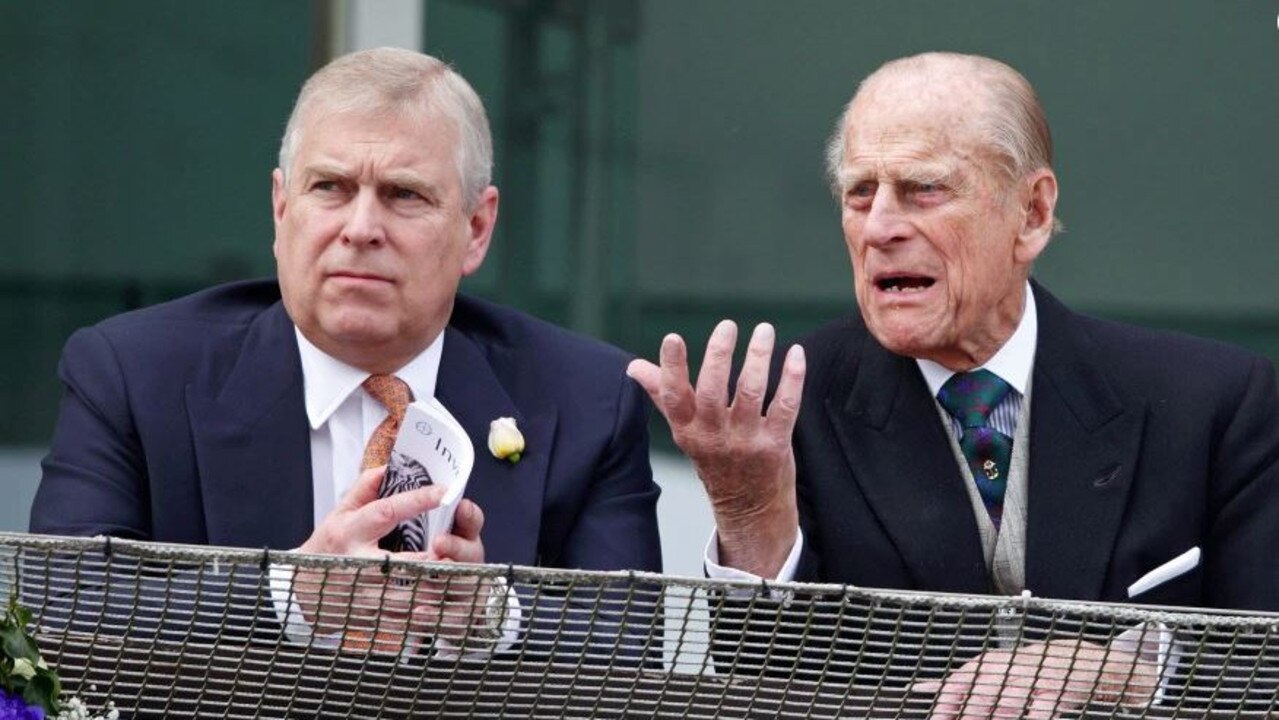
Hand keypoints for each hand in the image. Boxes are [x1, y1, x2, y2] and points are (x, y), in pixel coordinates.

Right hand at [291, 466, 491, 650]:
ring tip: (456, 578)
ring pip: (403, 595)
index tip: (444, 492)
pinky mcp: (368, 614)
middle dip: (430, 559)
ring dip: (431, 589)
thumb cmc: (328, 544)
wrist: (303, 588)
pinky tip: (439, 607)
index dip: (417, 501)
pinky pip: (400, 617)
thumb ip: (364, 488)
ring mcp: (361, 593)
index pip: (386, 512)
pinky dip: (421, 614)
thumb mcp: (340, 512)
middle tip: (456, 549)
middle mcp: (356, 563)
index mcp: (350, 532)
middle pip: (399, 562)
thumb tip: (389, 466)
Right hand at [627, 320, 805, 576]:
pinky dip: (793, 378)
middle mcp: (713, 436)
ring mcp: (745, 441)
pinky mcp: (775, 445)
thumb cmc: (715, 459)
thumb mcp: (684, 431)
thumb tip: (634, 367)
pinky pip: (786, 406)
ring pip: (751, 392)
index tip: (673, 337)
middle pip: (712, 391)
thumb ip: (662, 394)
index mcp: (687, 429)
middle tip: (727, 326)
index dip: (671, 367)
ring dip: (758, 357)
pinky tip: (795, 354)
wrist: (749, 508)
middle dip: (719, 355)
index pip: (673, 396)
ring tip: (764, 330)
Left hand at [912, 639, 1157, 718]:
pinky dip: (1032, 716)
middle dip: (968, 715)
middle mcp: (1007, 669)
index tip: (936, 719)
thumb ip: (959, 683)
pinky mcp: (1054, 693)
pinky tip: (1028, 718)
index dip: (946, 703)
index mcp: (988, 664)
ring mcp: (1032, 680)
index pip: (960, 682)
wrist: (1074, 661)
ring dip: (996, 716)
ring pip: (1007, 704)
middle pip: (981, 695)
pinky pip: (1039, 712)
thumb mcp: (990, 670)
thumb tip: (921, 689)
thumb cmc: (1024, 670)